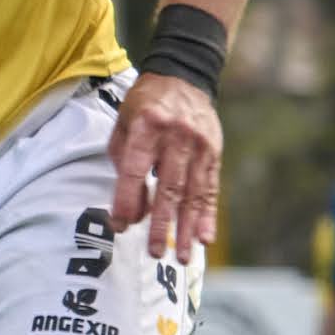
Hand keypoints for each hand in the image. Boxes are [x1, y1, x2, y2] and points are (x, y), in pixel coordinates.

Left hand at [108, 72, 222, 261]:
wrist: (184, 77)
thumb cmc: (144, 105)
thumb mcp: (123, 121)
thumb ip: (122, 159)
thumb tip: (130, 205)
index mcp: (146, 126)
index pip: (134, 169)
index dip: (127, 199)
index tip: (120, 225)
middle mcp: (175, 137)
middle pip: (167, 187)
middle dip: (160, 224)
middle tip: (154, 253)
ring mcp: (199, 146)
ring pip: (192, 194)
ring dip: (187, 228)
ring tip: (183, 257)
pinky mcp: (214, 153)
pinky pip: (210, 189)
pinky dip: (208, 215)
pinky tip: (206, 238)